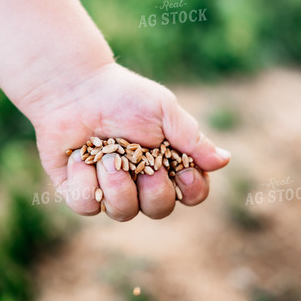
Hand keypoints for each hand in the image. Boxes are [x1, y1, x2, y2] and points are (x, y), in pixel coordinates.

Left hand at [25, 63, 230, 220]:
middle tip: (142, 160)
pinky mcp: (79, 191)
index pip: (191, 194)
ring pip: (123, 212)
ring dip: (116, 182)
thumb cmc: (123, 95)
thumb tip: (224, 160)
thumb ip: (192, 138)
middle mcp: (140, 182)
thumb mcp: (163, 110)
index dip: (192, 189)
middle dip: (153, 187)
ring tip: (106, 154)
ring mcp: (109, 189)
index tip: (184, 170)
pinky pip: (87, 205)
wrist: (75, 88)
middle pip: (159, 209)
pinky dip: (84, 180)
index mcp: (166, 163)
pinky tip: (79, 156)